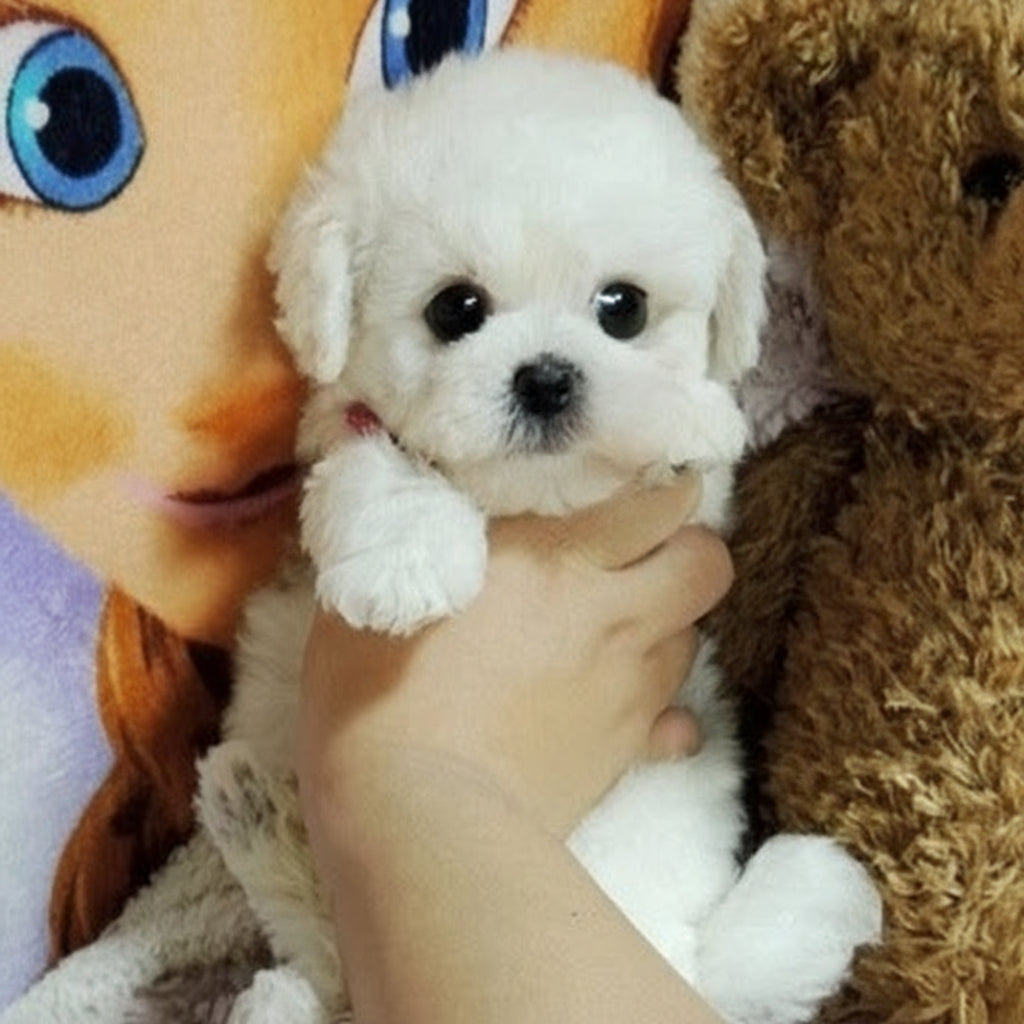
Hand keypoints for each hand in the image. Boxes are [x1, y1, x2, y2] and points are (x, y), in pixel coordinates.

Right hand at [297, 474, 732, 839]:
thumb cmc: (378, 689)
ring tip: (621, 632)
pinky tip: (632, 712)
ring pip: (693, 639)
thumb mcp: (383, 585)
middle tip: (647, 557)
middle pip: (707, 567)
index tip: (648, 493)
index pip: (658, 506)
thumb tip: (435, 497)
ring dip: (667, 626)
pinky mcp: (628, 753)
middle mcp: (611, 616)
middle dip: (690, 553)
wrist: (414, 815)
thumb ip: (428, 533)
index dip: (666, 495)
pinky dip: (666, 713)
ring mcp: (629, 688)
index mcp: (556, 559)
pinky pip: (679, 724)